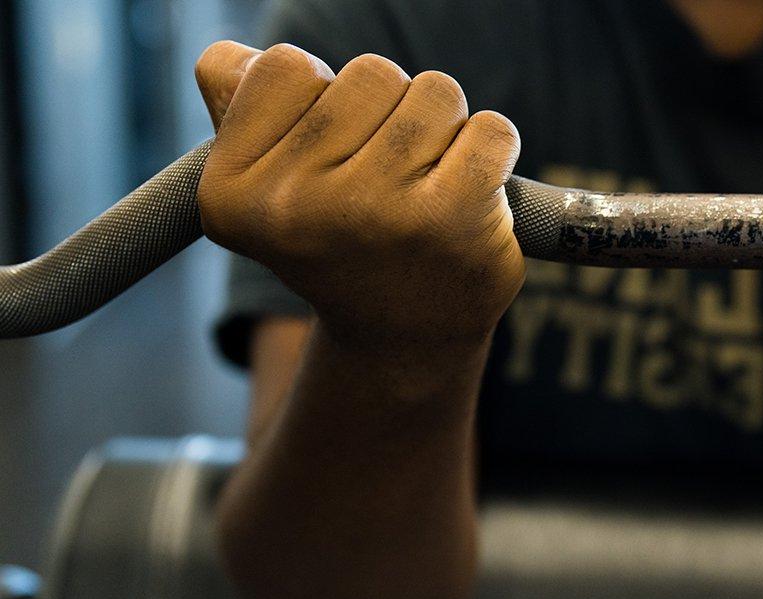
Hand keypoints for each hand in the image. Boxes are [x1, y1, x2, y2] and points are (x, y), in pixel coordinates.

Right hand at [194, 42, 525, 348]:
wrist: (402, 337)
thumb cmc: (337, 239)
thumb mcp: (265, 184)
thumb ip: (240, 107)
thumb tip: (233, 59)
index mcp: (232, 192)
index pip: (283, 66)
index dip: (321, 96)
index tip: (329, 153)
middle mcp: (295, 205)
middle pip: (369, 73)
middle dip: (391, 109)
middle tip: (389, 175)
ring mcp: (375, 211)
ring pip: (435, 92)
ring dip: (445, 128)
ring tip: (428, 184)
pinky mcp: (451, 217)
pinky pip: (492, 128)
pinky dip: (494, 149)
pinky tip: (473, 193)